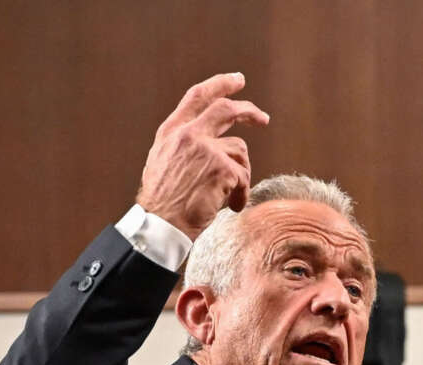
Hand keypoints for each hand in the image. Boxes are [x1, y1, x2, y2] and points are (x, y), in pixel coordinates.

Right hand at [136, 72, 269, 240]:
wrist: (160, 225)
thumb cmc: (162, 203)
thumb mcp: (162, 162)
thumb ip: (182, 145)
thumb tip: (207, 139)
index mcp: (171, 131)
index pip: (198, 96)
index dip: (220, 84)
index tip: (237, 80)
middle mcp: (188, 134)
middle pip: (226, 110)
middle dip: (248, 111)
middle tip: (262, 118)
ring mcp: (205, 149)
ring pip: (240, 151)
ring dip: (241, 174)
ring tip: (231, 195)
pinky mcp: (221, 168)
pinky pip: (243, 177)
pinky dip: (241, 194)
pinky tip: (231, 206)